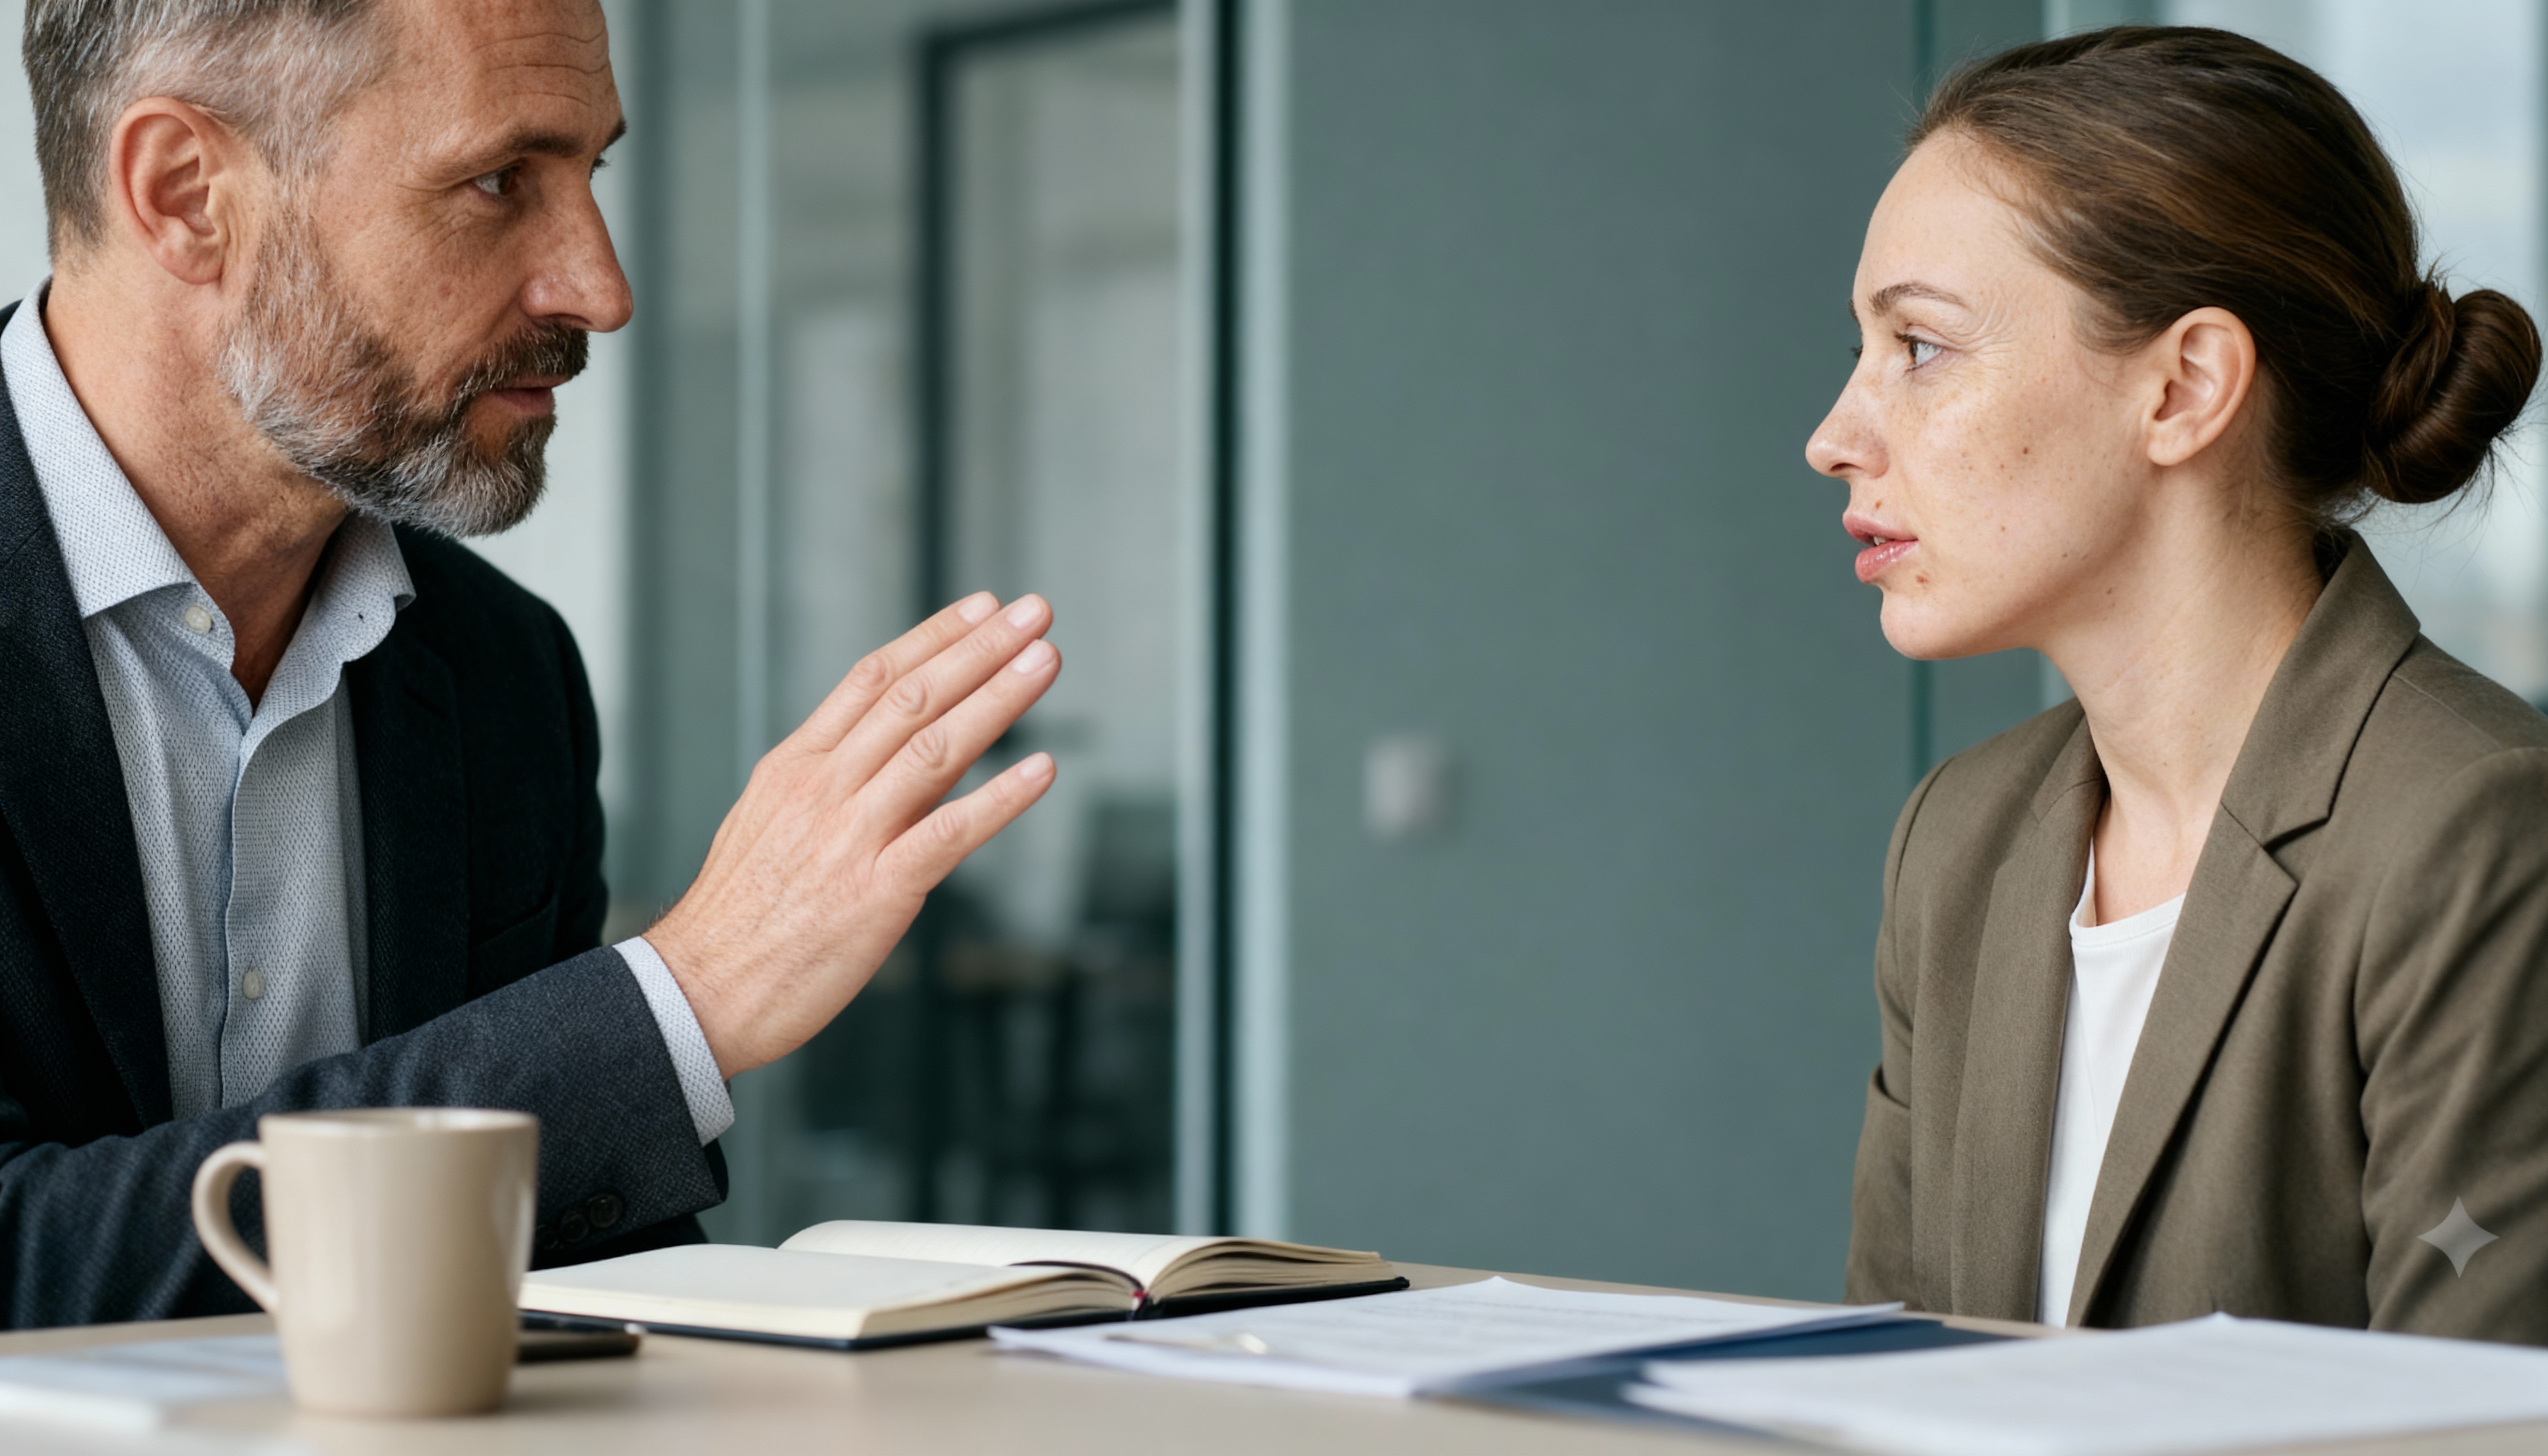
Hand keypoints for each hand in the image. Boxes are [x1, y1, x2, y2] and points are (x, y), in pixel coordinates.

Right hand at [646, 592, 1060, 1075]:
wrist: (695, 993)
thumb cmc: (740, 917)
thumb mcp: (772, 822)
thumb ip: (840, 782)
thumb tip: (915, 750)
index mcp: (795, 766)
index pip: (872, 678)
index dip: (934, 637)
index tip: (984, 607)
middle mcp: (823, 788)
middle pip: (912, 697)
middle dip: (980, 648)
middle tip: (1034, 612)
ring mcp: (849, 837)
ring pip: (935, 748)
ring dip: (999, 699)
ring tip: (1047, 660)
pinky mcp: (876, 892)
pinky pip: (949, 833)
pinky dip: (1001, 798)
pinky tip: (1042, 769)